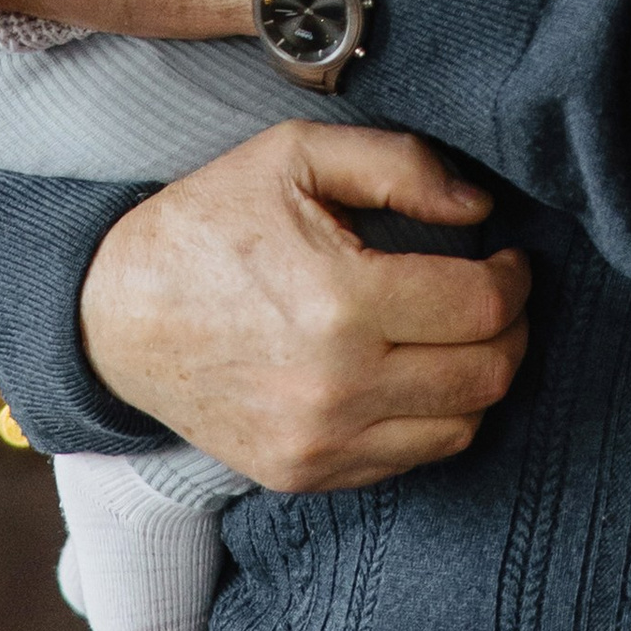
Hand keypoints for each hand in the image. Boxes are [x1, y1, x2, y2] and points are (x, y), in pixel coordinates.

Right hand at [80, 120, 531, 489]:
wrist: (114, 316)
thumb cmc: (208, 224)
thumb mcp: (293, 156)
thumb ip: (397, 166)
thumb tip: (479, 211)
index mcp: (342, 301)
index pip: (484, 307)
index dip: (516, 279)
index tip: (509, 259)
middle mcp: (337, 386)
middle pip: (487, 376)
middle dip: (511, 331)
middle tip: (496, 296)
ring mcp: (319, 443)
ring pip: (460, 428)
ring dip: (477, 381)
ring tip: (456, 335)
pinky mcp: (303, 475)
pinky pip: (407, 459)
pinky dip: (428, 419)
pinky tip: (407, 372)